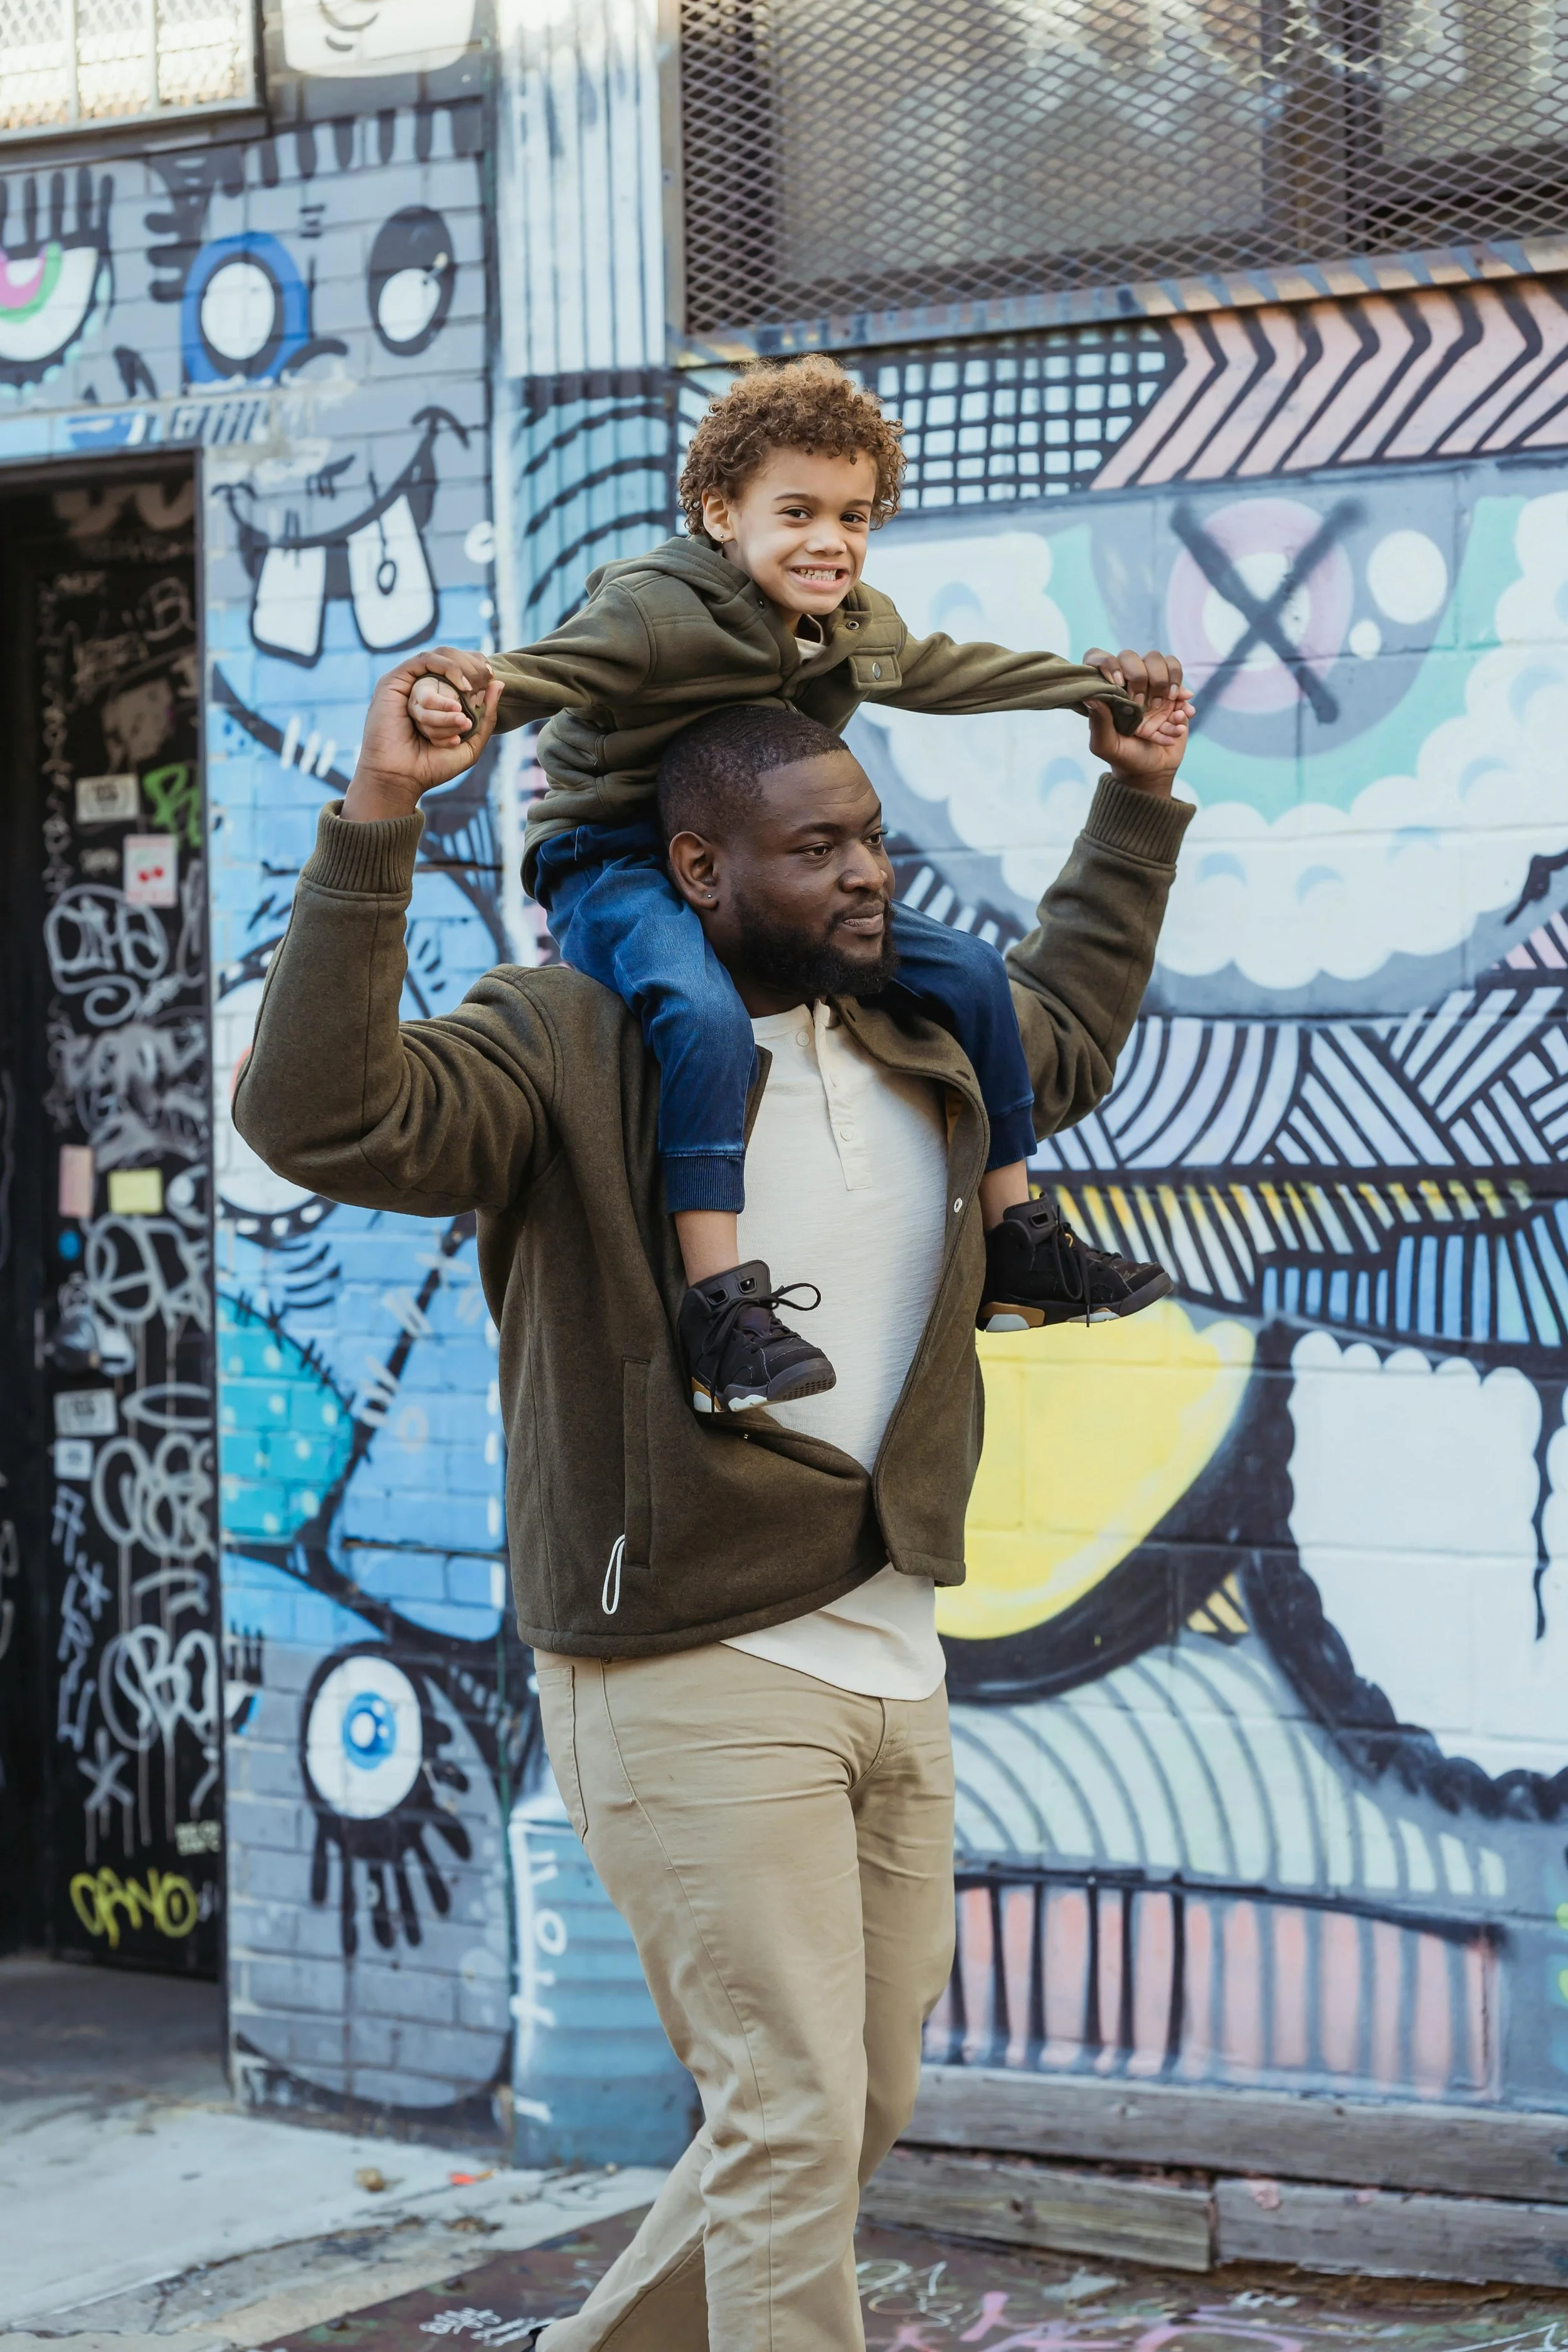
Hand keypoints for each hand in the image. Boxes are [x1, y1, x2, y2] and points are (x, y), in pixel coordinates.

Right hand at [342, 648, 501, 823]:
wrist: (401, 778)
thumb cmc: (432, 766)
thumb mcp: (470, 743)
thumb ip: (487, 716)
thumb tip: (499, 683)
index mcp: (438, 698)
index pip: (460, 667)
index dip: (477, 665)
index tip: (493, 677)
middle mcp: (422, 687)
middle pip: (452, 658)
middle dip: (472, 668)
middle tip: (484, 682)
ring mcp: (407, 683)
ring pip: (440, 664)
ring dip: (458, 682)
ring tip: (464, 709)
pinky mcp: (394, 681)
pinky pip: (424, 661)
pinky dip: (446, 669)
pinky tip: (459, 690)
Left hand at [1081, 646, 1193, 795]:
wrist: (1152, 770)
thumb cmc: (1124, 756)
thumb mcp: (1106, 745)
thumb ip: (1098, 722)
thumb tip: (1090, 696)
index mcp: (1107, 692)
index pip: (1100, 658)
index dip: (1107, 663)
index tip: (1117, 683)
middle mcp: (1127, 683)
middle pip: (1133, 657)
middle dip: (1142, 680)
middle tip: (1145, 708)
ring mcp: (1152, 686)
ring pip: (1162, 662)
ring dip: (1166, 687)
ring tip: (1167, 715)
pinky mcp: (1173, 694)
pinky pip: (1181, 682)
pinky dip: (1182, 702)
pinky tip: (1177, 722)